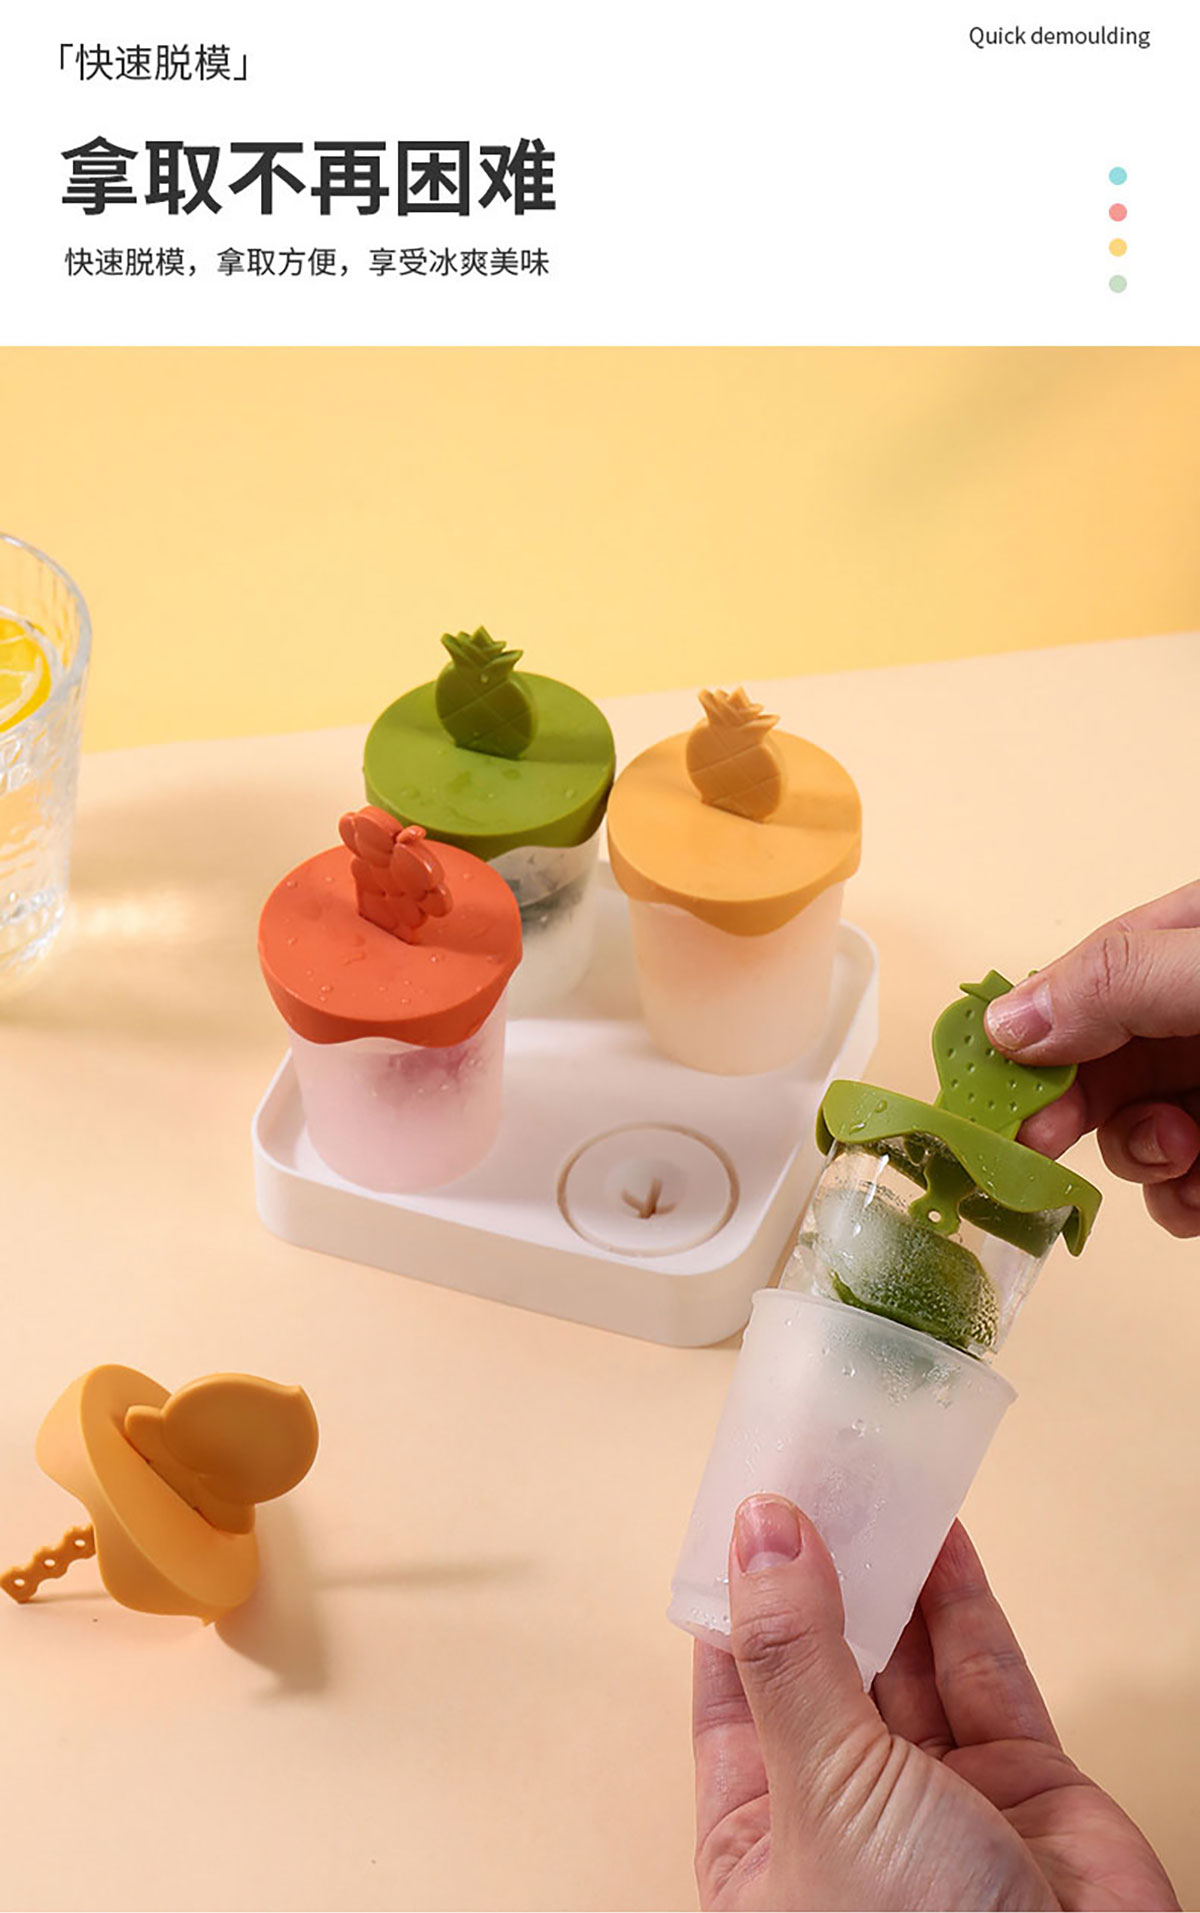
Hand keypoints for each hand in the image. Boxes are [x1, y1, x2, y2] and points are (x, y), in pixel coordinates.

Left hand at [693, 1497, 1176, 1911]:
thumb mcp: (823, 1789)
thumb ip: (794, 1653)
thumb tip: (760, 1532)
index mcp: (759, 1842)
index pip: (730, 1689)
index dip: (734, 1595)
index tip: (741, 1504)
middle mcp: (845, 1817)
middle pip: (821, 1661)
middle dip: (819, 1568)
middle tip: (815, 1467)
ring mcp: (938, 1801)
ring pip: (906, 1657)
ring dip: (891, 1570)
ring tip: (873, 1478)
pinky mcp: (1023, 1786)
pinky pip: (982, 1674)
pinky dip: (961, 1601)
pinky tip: (938, 1531)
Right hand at [981, 882, 1199, 1235]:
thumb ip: (1116, 984)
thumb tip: (1007, 1022)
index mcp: (1186, 942)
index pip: (1086, 981)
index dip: (1030, 1033)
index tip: (988, 1085)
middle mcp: (1196, 1013)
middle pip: (1098, 1065)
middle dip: (1066, 1109)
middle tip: (1036, 1143)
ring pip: (1137, 1131)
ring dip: (1138, 1158)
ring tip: (1178, 1153)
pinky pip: (1185, 1183)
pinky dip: (1181, 1200)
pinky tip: (1198, 1192)